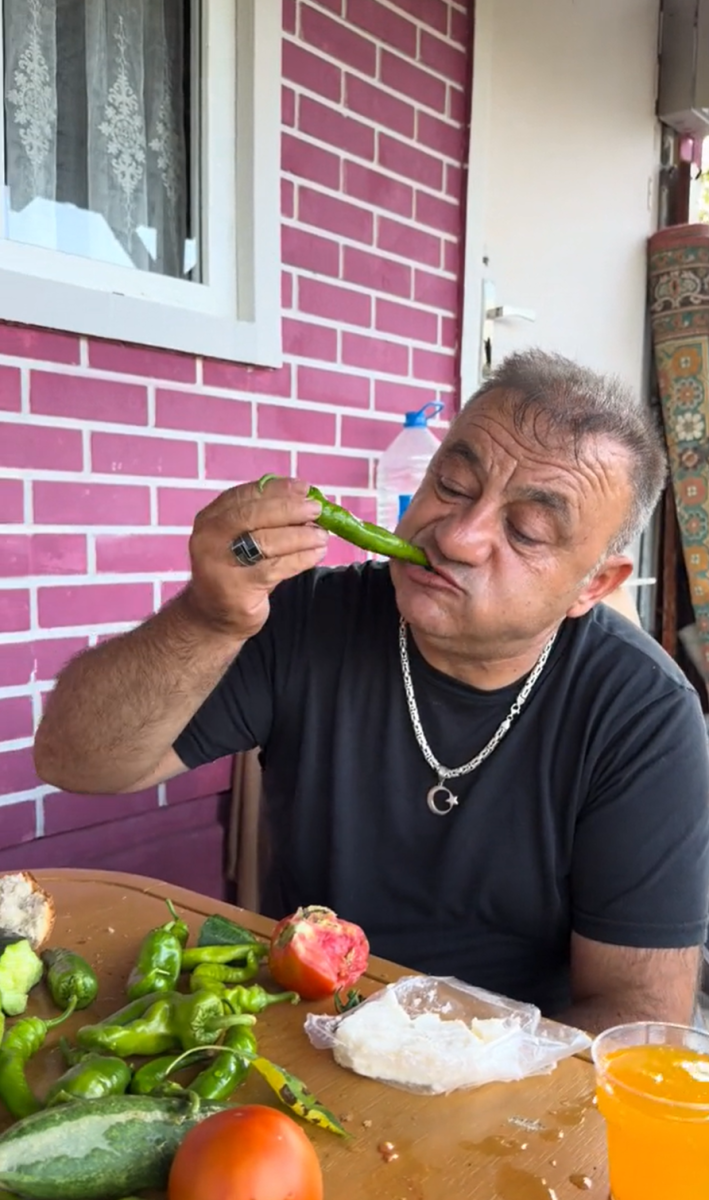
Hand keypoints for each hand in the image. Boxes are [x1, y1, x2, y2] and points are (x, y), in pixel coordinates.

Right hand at [182, 476, 326, 637]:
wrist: (214, 617)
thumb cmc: (237, 572)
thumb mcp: (242, 540)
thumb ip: (264, 519)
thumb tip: (305, 499)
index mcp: (210, 519)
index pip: (244, 495)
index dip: (276, 489)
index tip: (303, 488)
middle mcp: (209, 538)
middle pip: (253, 514)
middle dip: (290, 509)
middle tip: (316, 509)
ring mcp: (219, 565)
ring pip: (266, 541)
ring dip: (301, 535)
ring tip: (322, 535)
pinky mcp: (236, 588)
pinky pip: (275, 568)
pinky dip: (300, 558)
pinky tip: (316, 554)